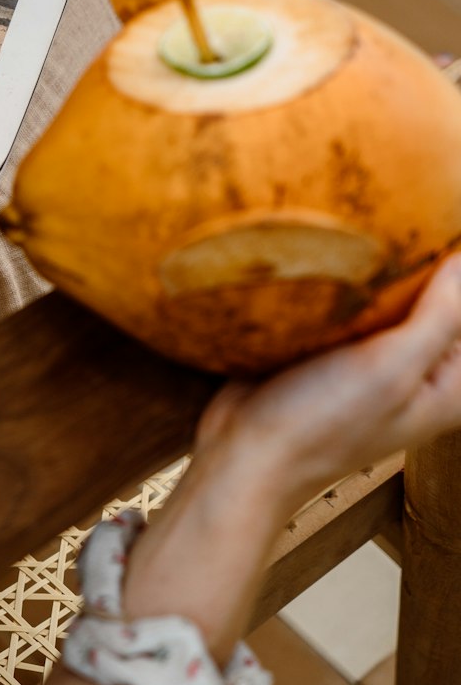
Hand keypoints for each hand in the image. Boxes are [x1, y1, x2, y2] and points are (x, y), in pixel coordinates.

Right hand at [196, 253, 460, 507]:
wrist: (244, 449)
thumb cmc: (320, 423)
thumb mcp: (390, 369)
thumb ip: (440, 317)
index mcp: (451, 385)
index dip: (453, 274)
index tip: (432, 235)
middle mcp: (420, 370)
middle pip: (440, 301)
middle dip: (424, 266)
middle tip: (399, 236)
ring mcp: (378, 359)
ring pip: (399, 295)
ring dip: (386, 269)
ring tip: (369, 240)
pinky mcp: (340, 348)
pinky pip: (359, 301)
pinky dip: (352, 280)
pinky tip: (338, 261)